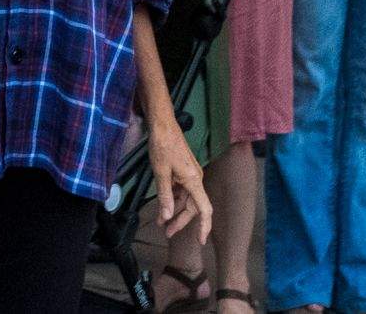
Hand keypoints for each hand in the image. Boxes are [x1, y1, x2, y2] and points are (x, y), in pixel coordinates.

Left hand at [147, 115, 211, 242]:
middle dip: (181, 221)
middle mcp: (195, 179)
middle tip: (167, 233)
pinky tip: (164, 204)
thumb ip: (165, 196)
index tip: (200, 241)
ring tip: (161, 222)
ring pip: (187, 199)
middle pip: (193, 207)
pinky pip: (182, 190)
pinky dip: (174, 199)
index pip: (204, 209)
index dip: (204, 226)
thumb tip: (167, 217)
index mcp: (193, 181)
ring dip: (175, 210)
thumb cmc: (162, 146)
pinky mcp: (184, 170)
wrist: (163, 125)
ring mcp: (190, 174)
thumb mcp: (161, 172)